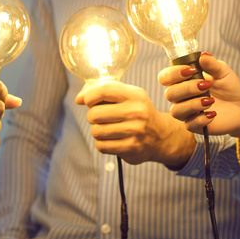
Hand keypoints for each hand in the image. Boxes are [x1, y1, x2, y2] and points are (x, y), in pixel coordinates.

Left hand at [76, 82, 194, 167]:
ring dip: (97, 131)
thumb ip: (102, 91)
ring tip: (108, 129)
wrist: (160, 136)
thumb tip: (79, 99)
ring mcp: (135, 131)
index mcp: (135, 95)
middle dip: (93, 116)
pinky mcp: (132, 148)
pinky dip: (102, 144)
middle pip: (94, 114)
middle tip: (101, 118)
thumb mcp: (126, 95)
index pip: (103, 90)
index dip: (89, 96)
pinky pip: (101, 146)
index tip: (88, 101)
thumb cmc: (136, 112)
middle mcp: (137, 112)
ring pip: (96, 131)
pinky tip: (112, 140)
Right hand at [160, 54, 239, 155]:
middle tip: (206, 86)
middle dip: (187, 88)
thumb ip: (212, 64)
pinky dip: (201, 119)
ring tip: (210, 101)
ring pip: (176, 111)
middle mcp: (181, 97)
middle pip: (169, 94)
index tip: (191, 70)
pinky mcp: (194, 125)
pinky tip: (213, 114)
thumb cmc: (228, 87)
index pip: (165, 77)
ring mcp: (186, 112)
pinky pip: (189, 125)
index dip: (173, 73)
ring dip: (193, 104)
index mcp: (183, 81)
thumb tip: (203, 55)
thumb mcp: (223, 72)